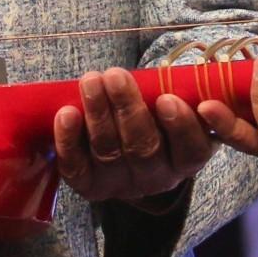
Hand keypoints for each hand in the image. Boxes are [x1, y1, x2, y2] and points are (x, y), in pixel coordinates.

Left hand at [54, 68, 214, 204]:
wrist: (126, 152)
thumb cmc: (156, 117)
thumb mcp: (179, 108)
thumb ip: (182, 94)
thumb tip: (178, 71)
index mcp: (186, 160)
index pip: (191, 150)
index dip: (181, 126)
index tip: (167, 98)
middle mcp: (157, 178)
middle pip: (144, 148)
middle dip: (128, 109)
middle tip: (116, 76)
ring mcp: (121, 184)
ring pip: (108, 152)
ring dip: (97, 114)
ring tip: (90, 82)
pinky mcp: (89, 185)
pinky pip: (76, 167)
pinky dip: (68, 140)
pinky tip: (66, 113)